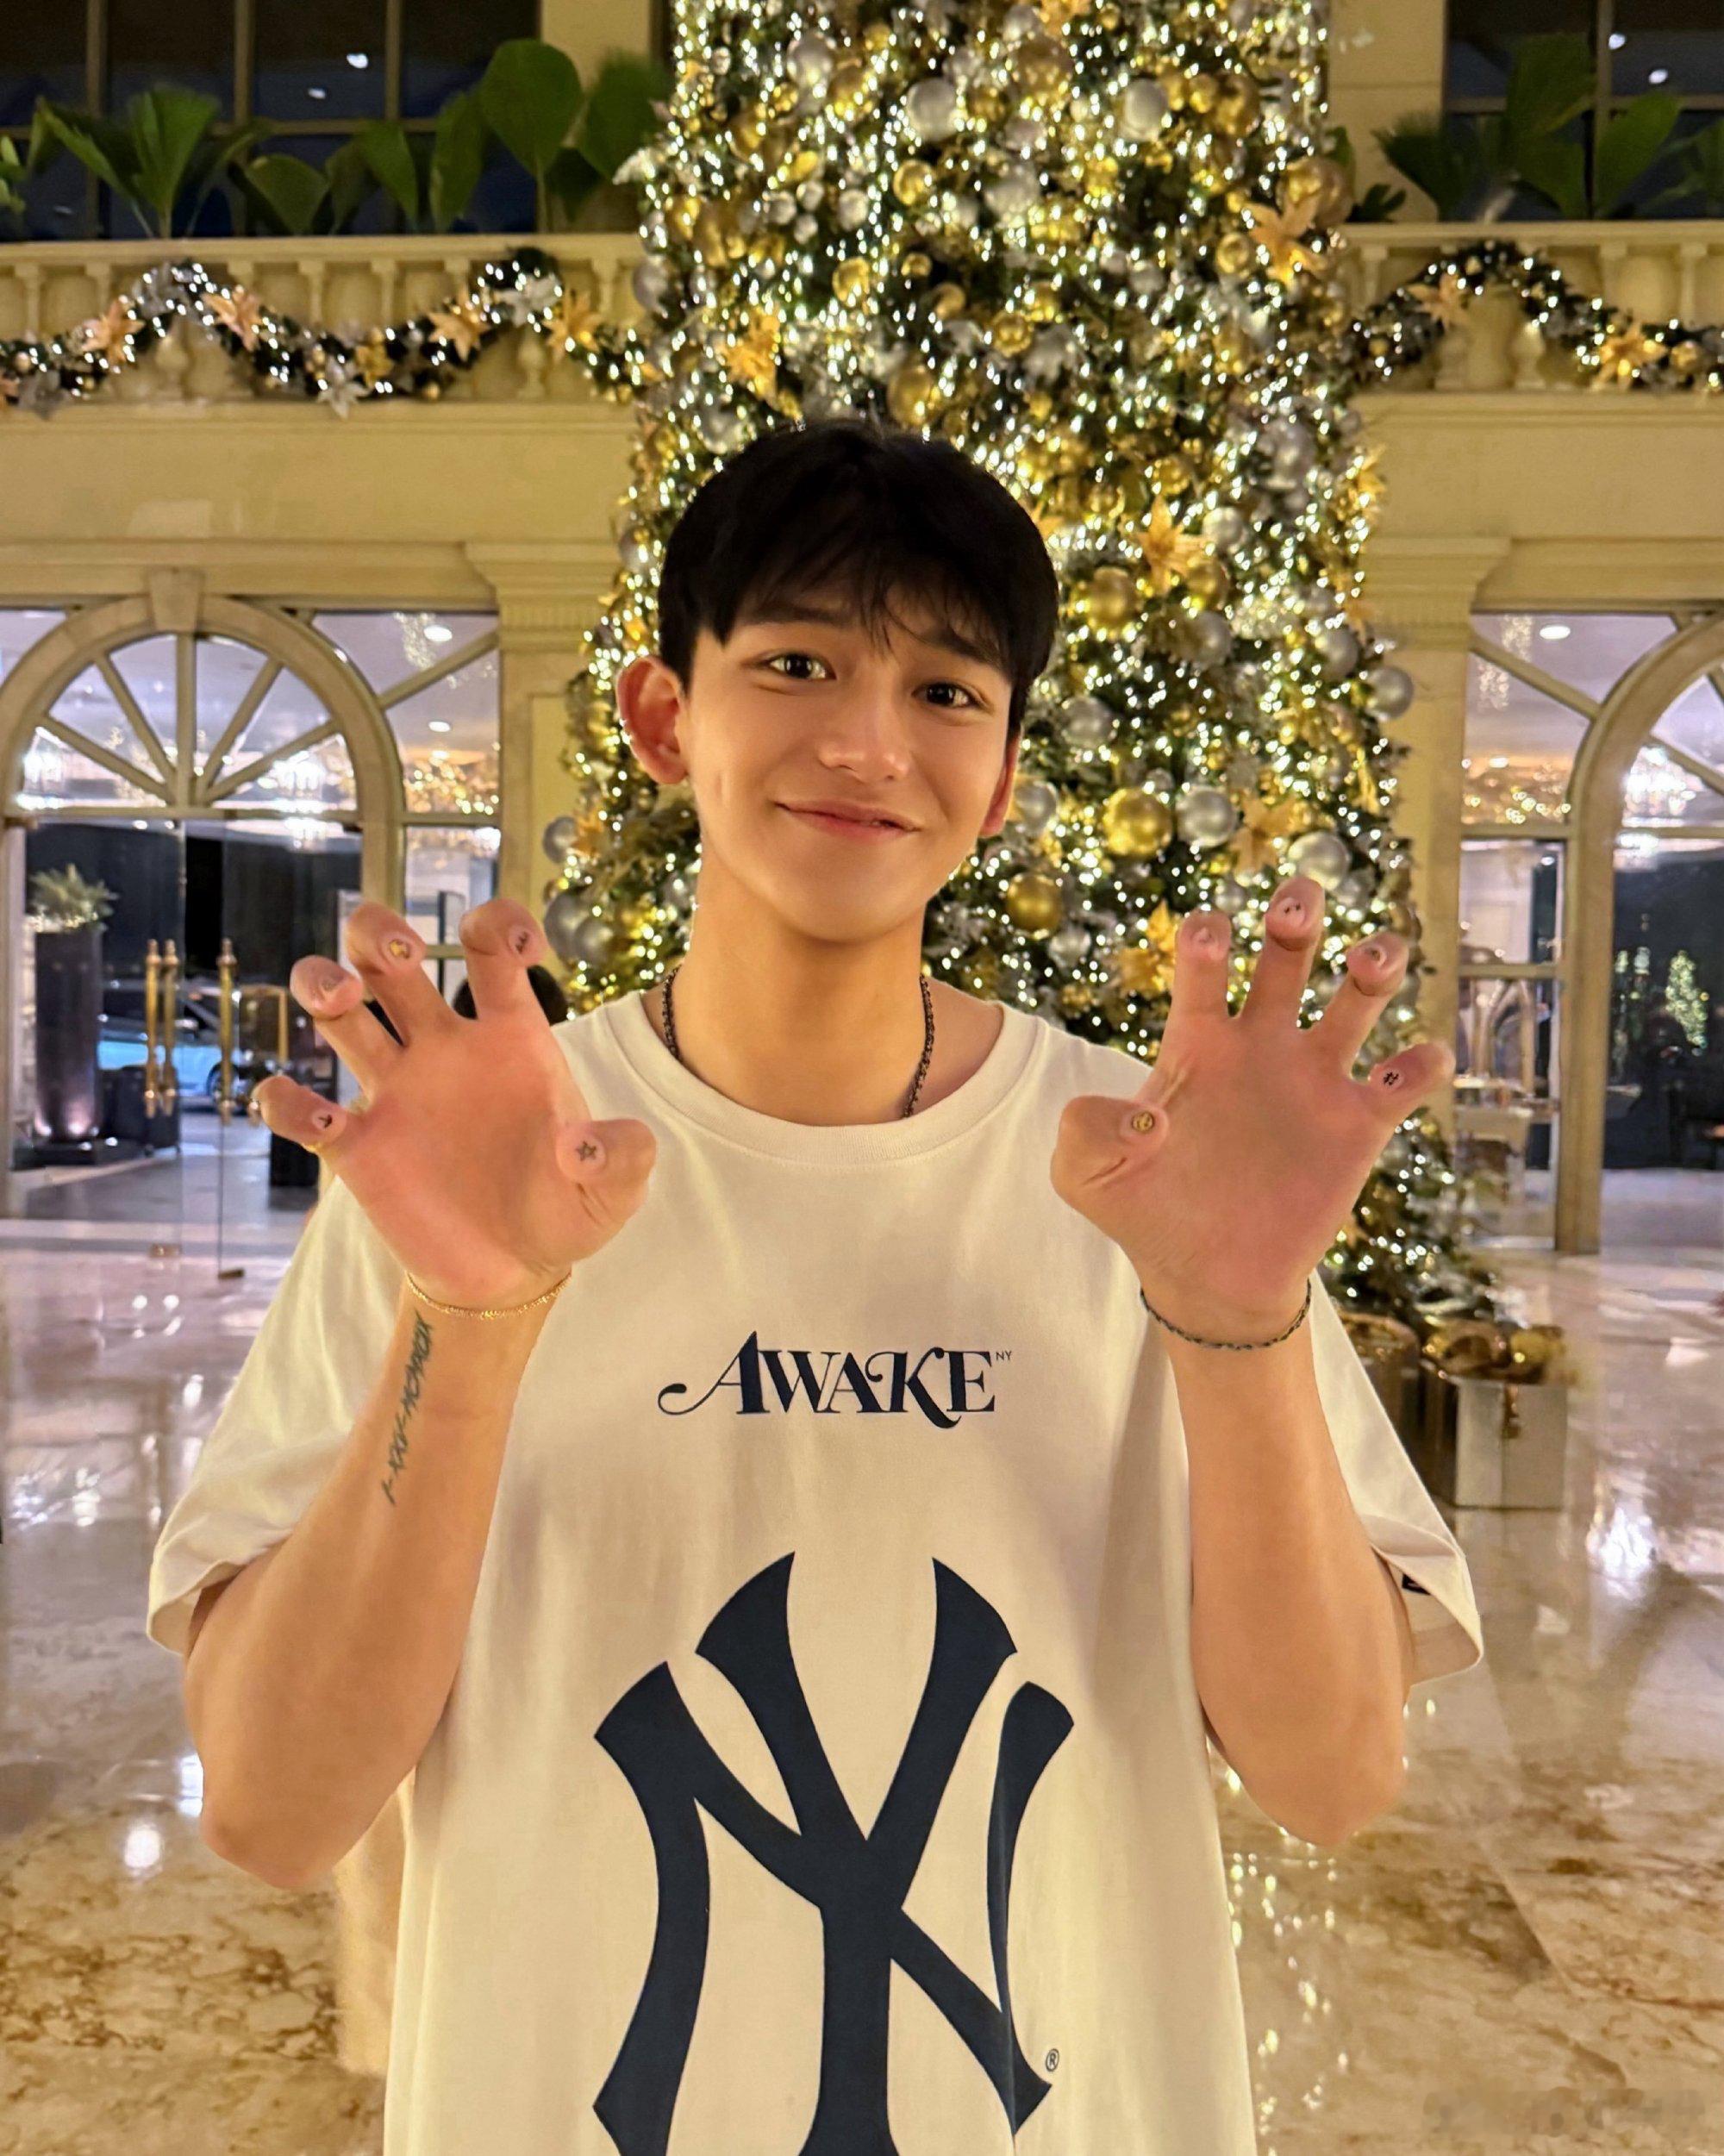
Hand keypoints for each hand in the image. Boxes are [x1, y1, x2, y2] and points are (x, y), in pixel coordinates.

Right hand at [252, 898, 656, 1310]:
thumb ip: (622, 1158)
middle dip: (380, 933)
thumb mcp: (616, 1189)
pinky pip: (300, 1109)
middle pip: (390, 960)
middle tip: (401, 952)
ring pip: (339, 1013)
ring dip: (322, 984)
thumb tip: (580, 1144)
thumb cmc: (567, 1212)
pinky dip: (288, 1103)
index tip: (518, 943)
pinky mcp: (359, 1148)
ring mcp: (396, 1093)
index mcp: (510, 1038)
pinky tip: (322, 1122)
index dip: (499, 923)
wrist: (514, 1273)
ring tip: (339, 999)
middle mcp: (444, 1050)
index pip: (492, 952)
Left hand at [1049, 875, 1454, 1340]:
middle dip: (1296, 918)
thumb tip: (1145, 1117)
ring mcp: (1313, 1081)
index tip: (1209, 934)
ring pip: (1357, 999)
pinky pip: (1401, 1082)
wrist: (1206, 1277)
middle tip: (1300, 901)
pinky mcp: (1357, 1126)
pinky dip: (1419, 1066)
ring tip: (1373, 959)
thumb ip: (1086, 1132)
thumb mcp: (1084, 1174)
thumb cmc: (1142, 1212)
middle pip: (1286, 956)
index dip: (1206, 940)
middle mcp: (1261, 1045)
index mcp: (1197, 1043)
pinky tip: (1417, 1061)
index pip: (1204, 969)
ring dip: (1375, 965)